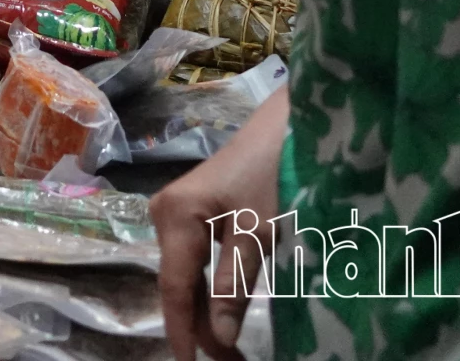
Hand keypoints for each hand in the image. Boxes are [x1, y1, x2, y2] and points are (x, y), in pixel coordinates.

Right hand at [152, 89, 287, 360]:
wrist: (293, 120)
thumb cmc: (276, 170)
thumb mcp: (259, 232)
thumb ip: (234, 284)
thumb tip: (216, 336)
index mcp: (175, 215)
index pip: (175, 287)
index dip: (184, 331)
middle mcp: (166, 212)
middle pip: (178, 282)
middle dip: (199, 325)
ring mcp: (180, 210)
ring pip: (188, 273)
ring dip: (207, 310)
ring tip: (228, 348)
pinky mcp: (198, 210)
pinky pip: (198, 259)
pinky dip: (212, 288)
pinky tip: (224, 311)